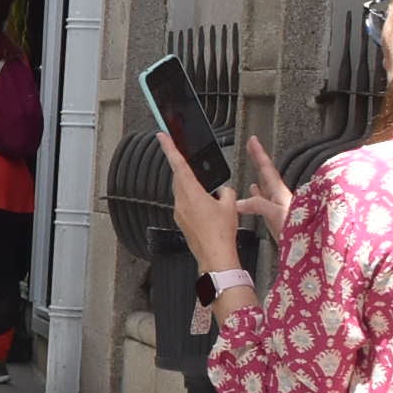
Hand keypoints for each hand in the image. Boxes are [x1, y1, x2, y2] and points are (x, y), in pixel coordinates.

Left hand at [156, 130, 242, 268]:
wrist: (215, 256)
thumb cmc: (221, 233)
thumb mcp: (230, 205)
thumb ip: (225, 191)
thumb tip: (222, 189)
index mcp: (191, 192)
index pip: (178, 164)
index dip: (169, 148)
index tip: (162, 136)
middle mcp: (181, 201)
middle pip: (179, 177)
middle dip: (183, 167)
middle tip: (188, 159)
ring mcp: (179, 212)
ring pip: (182, 191)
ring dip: (191, 185)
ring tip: (207, 189)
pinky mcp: (182, 221)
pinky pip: (185, 204)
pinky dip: (193, 199)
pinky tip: (206, 206)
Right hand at [236, 135, 293, 235]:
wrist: (310, 247)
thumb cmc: (298, 230)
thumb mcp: (276, 214)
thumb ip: (258, 204)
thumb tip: (239, 202)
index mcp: (280, 193)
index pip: (267, 168)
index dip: (259, 154)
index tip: (254, 141)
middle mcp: (280, 197)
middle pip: (266, 174)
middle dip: (258, 160)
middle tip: (251, 149)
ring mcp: (279, 207)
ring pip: (265, 187)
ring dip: (257, 176)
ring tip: (252, 169)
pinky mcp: (278, 217)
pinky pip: (264, 201)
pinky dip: (257, 195)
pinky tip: (255, 194)